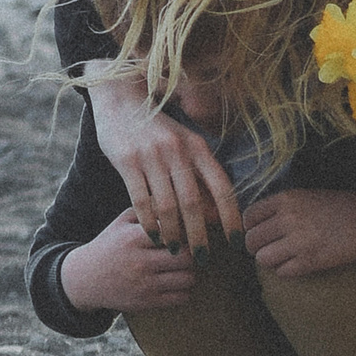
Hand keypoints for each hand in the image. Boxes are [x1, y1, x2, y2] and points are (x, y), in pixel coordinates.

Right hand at [59, 209, 199, 313]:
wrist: (85, 280)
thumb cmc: (109, 246)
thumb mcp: (122, 223)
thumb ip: (148, 209)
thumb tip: (179, 200)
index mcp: (134, 238)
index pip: (175, 232)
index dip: (186, 231)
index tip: (187, 230)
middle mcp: (140, 262)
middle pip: (187, 257)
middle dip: (192, 253)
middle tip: (191, 250)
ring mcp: (144, 285)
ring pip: (188, 278)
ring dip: (191, 272)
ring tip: (184, 267)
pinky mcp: (147, 303)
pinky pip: (181, 298)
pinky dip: (185, 290)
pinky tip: (176, 283)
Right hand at [87, 74, 242, 251]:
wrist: (120, 99)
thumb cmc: (157, 129)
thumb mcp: (184, 146)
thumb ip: (200, 177)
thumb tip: (217, 215)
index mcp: (198, 146)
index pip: (222, 186)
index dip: (231, 216)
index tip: (236, 240)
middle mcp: (177, 150)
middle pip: (193, 202)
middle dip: (199, 234)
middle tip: (201, 257)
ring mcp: (151, 155)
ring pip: (166, 204)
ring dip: (172, 232)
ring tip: (174, 249)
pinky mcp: (127, 161)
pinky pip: (140, 200)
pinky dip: (148, 221)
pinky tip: (153, 235)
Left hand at [242, 187, 355, 280]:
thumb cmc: (340, 207)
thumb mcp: (307, 196)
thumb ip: (282, 208)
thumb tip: (257, 225)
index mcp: (287, 199)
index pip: (249, 216)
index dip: (251, 227)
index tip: (259, 232)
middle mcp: (289, 218)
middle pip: (251, 240)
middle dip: (257, 247)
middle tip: (270, 248)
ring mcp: (299, 241)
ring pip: (262, 259)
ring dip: (270, 261)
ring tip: (283, 257)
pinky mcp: (310, 262)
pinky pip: (282, 272)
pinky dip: (286, 270)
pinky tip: (297, 263)